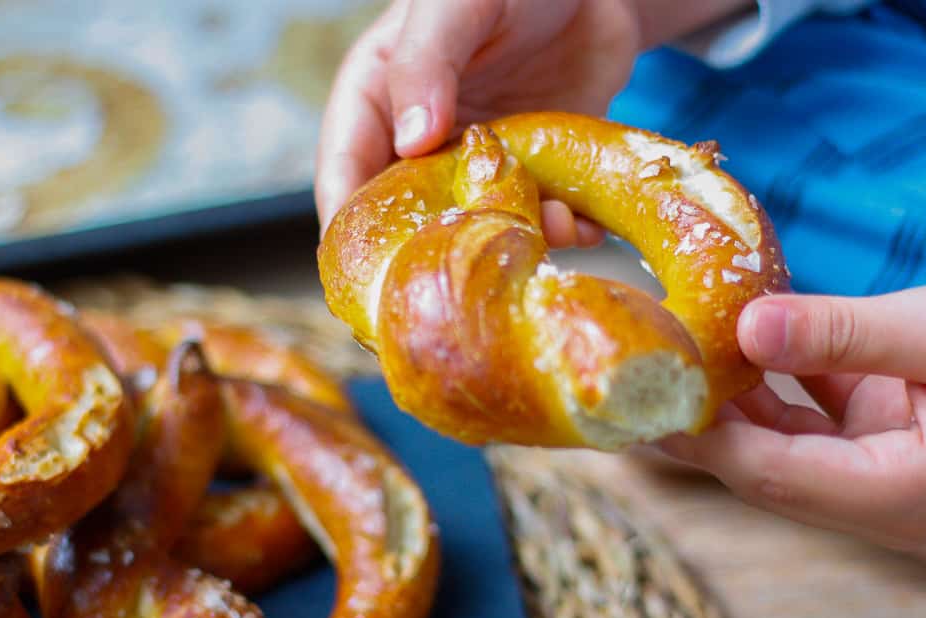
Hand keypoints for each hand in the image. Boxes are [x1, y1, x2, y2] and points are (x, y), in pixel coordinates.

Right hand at [315, 0, 639, 242]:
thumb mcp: (456, 4)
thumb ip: (425, 64)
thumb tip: (409, 142)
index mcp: (378, 100)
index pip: (344, 172)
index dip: (346, 227)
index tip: (361, 274)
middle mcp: (420, 144)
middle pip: (403, 219)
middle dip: (428, 253)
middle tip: (456, 281)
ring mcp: (476, 164)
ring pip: (473, 229)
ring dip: (507, 242)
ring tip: (549, 230)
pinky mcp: (530, 175)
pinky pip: (536, 220)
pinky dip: (559, 232)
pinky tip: (581, 222)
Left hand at [660, 286, 925, 559]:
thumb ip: (852, 335)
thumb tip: (747, 328)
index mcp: (901, 494)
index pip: (770, 476)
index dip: (701, 437)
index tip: (647, 397)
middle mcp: (881, 495)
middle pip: (762, 465)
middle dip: (699, 420)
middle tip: (637, 373)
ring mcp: (879, 465)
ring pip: (780, 439)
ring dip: (730, 395)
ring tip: (674, 347)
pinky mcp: (882, 433)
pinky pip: (809, 414)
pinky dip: (773, 376)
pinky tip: (736, 336)